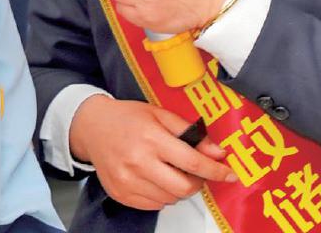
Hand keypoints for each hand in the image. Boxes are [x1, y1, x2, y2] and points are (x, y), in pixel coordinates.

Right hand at [69, 95, 234, 209]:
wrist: (91, 127)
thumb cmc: (127, 118)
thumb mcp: (160, 115)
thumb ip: (190, 133)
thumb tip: (217, 152)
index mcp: (151, 138)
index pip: (193, 162)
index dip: (216, 171)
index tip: (229, 175)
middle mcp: (138, 161)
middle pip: (184, 187)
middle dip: (197, 183)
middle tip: (194, 172)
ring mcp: (128, 180)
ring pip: (170, 199)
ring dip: (178, 189)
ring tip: (169, 171)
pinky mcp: (121, 193)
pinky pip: (153, 205)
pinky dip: (162, 196)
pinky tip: (155, 179)